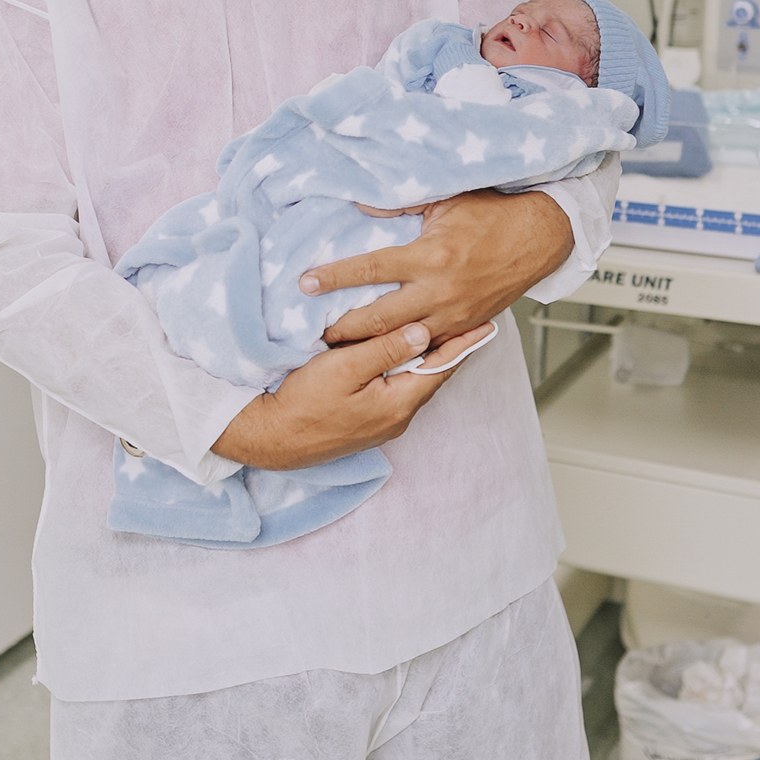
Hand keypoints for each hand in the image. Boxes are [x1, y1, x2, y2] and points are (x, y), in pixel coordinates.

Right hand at [212, 323, 453, 471]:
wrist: (271, 438)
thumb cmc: (304, 400)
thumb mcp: (344, 368)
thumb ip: (385, 349)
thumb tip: (424, 332)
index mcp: (398, 403)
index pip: (441, 367)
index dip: (464, 343)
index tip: (487, 323)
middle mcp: (397, 418)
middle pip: (431, 375)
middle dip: (451, 348)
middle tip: (473, 321)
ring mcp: (382, 423)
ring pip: (413, 382)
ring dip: (429, 358)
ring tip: (448, 332)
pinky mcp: (367, 422)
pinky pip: (397, 388)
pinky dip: (407, 368)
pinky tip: (406, 354)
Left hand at [299, 189, 572, 349]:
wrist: (538, 238)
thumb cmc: (491, 214)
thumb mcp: (444, 200)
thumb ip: (400, 205)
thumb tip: (359, 205)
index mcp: (430, 256)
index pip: (371, 269)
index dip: (335, 277)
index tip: (305, 283)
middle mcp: (439, 291)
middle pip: (379, 319)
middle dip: (343, 329)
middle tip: (312, 334)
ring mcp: (453, 315)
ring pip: (401, 341)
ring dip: (369, 348)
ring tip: (337, 351)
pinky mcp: (465, 328)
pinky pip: (429, 348)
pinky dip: (403, 355)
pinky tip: (380, 358)